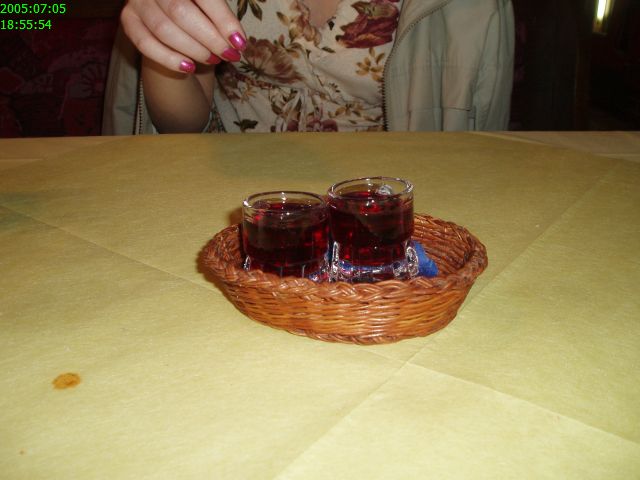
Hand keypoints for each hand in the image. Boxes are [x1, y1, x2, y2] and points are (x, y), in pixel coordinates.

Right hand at [120, 0, 246, 72]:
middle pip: (180, 12)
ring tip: (213, 60)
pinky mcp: (128, 19)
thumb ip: (221, 18)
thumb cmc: (197, 8)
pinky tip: (188, 67)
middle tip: (229, 55)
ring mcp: (138, 1)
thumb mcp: (209, 5)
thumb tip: (237, 43)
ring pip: (164, 29)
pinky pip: (145, 43)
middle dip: (209, 39)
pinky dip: (168, 58)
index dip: (223, 20)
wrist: (171, 14)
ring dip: (193, 49)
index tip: (240, 43)